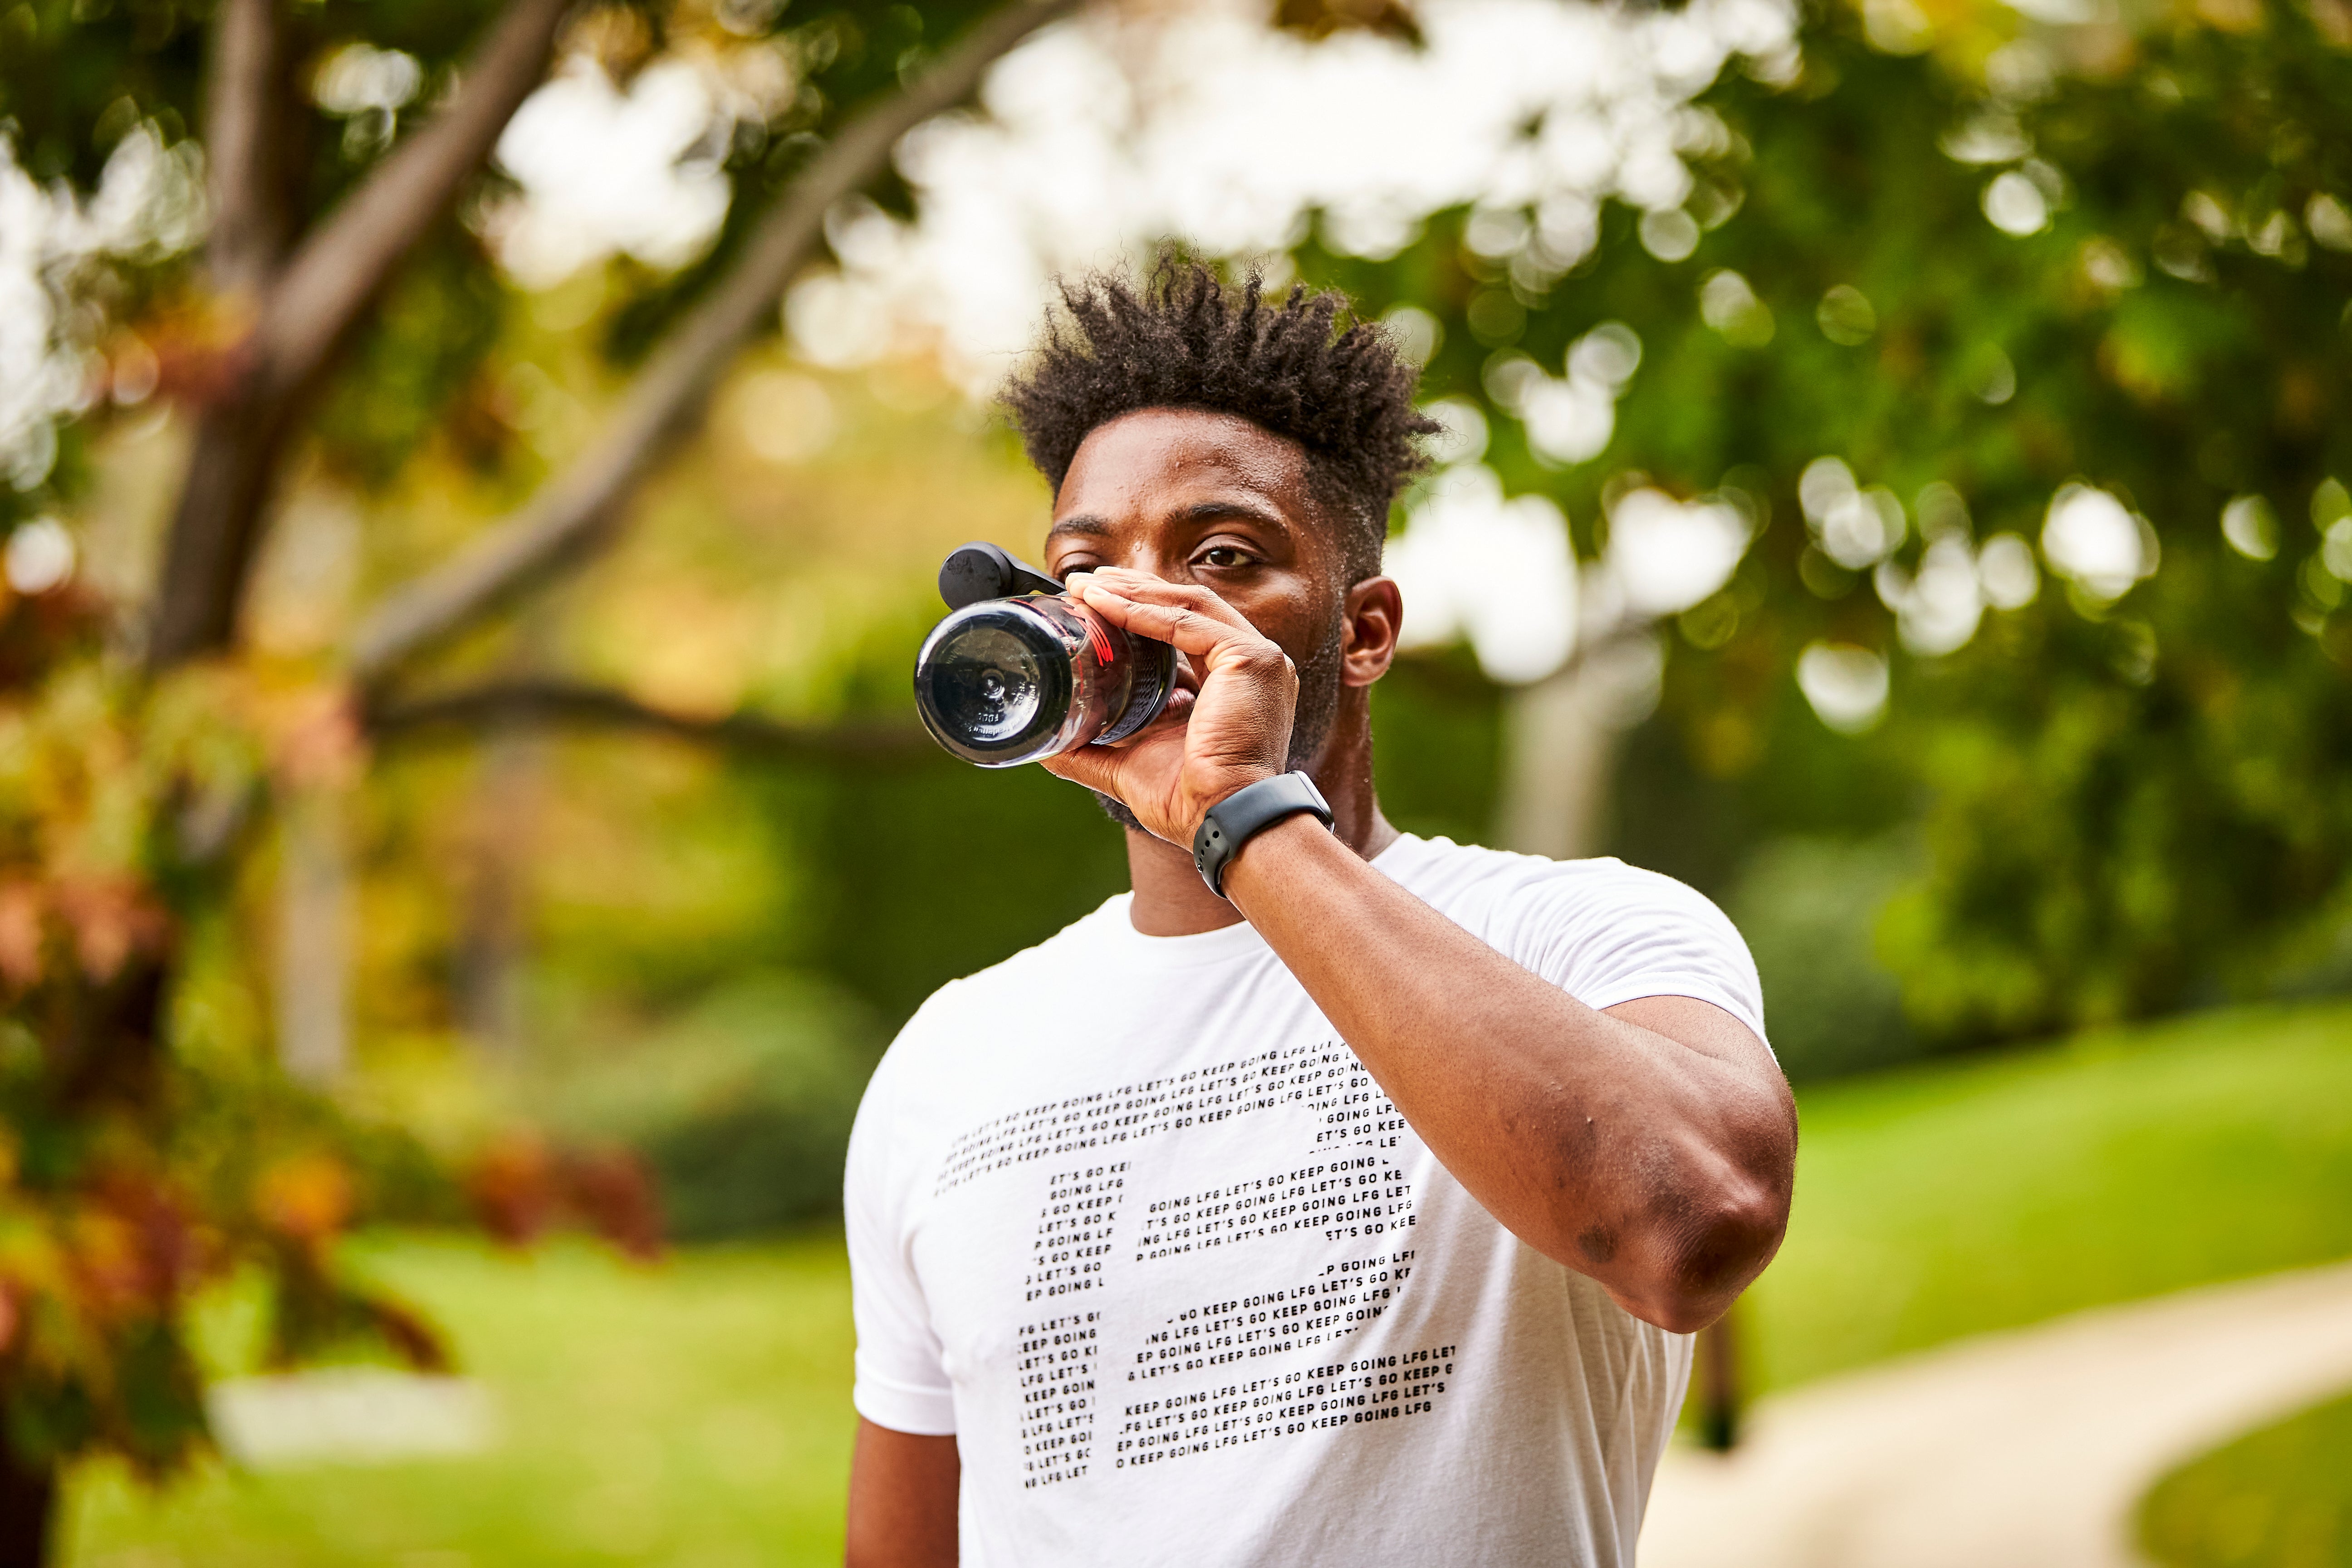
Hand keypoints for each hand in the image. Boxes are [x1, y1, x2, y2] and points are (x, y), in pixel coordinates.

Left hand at [1040, 568, 1296, 843]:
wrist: (1221, 820)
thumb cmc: (1190, 801)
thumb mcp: (1129, 764)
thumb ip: (1092, 749)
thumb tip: (1045, 743)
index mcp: (1230, 684)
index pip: (1182, 629)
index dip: (1136, 610)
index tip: (1092, 601)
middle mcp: (1250, 665)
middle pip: (1185, 608)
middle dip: (1131, 590)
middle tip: (1083, 583)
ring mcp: (1258, 658)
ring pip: (1187, 606)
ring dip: (1133, 591)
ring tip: (1087, 586)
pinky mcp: (1252, 659)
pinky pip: (1189, 623)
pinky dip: (1144, 612)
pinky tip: (1106, 604)